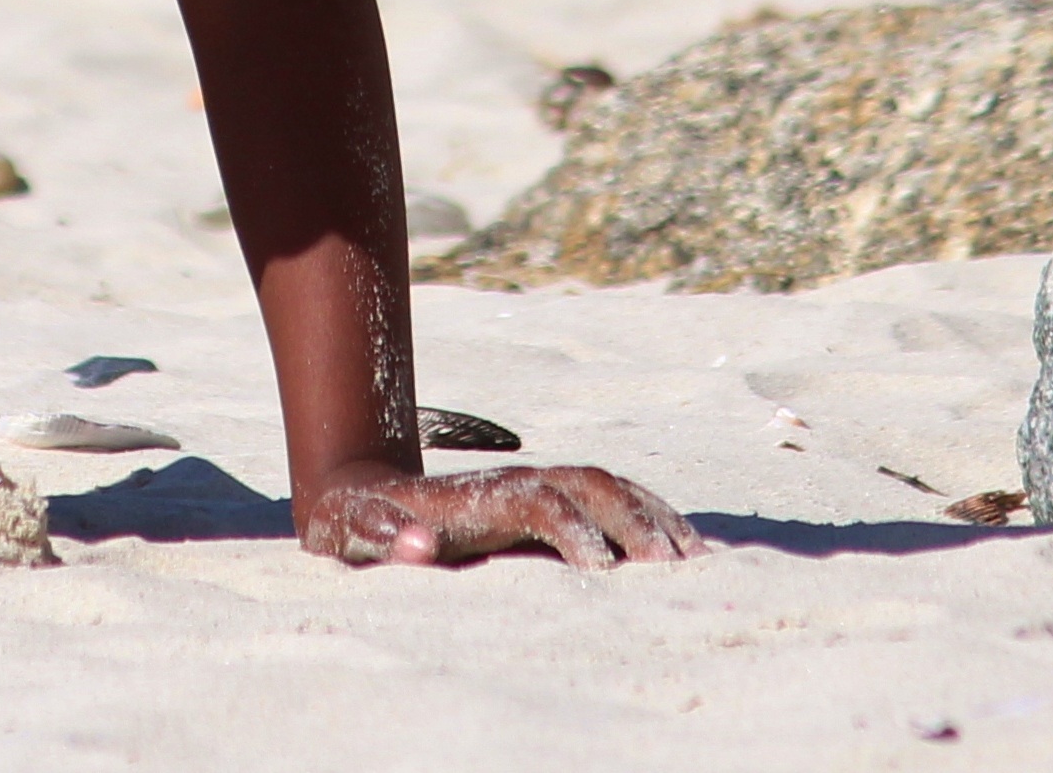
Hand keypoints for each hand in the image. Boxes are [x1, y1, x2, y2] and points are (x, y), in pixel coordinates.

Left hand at [299, 462, 704, 570]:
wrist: (361, 492)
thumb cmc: (357, 523)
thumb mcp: (353, 531)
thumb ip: (381, 536)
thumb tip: (418, 546)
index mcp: (480, 494)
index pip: (541, 499)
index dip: (575, 529)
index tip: (603, 572)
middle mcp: (517, 480)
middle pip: (590, 483)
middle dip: (636, 520)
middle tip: (675, 571)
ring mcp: (535, 484)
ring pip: (609, 484)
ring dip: (654, 514)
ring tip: (700, 560)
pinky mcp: (547, 499)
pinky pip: (611, 496)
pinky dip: (651, 513)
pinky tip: (683, 547)